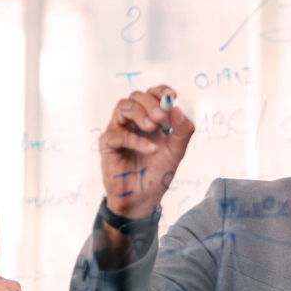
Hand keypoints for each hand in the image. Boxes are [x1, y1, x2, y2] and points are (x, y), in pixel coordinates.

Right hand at [98, 84, 195, 218]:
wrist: (143, 199)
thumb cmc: (157, 173)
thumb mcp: (176, 151)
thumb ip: (182, 131)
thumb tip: (178, 109)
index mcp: (149, 118)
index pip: (151, 95)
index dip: (160, 91)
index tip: (172, 95)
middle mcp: (132, 121)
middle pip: (135, 96)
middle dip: (150, 103)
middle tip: (161, 117)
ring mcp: (118, 130)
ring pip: (122, 107)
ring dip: (139, 113)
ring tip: (154, 127)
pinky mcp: (108, 145)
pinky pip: (117, 134)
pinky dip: (136, 140)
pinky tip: (151, 149)